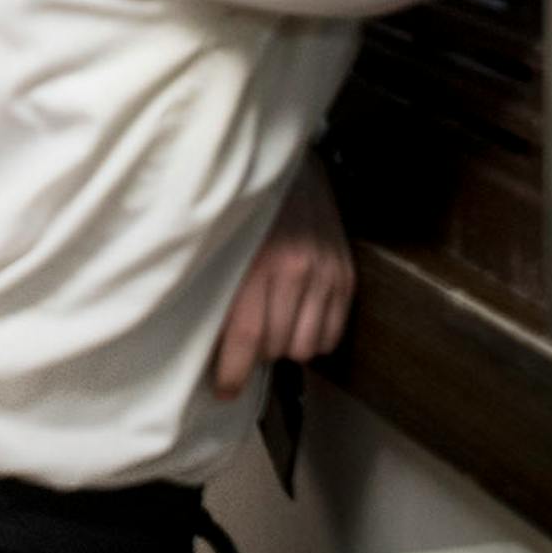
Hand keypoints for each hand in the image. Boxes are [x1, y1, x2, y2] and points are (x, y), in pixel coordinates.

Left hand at [213, 162, 355, 400]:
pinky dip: (314, 337)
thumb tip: (205, 339)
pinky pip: (333, 333)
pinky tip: (297, 321)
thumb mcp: (219, 240)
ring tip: (271, 328)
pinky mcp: (346, 274)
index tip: (222, 391)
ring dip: (286, 347)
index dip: (232, 372)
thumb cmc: (241, 204)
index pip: (246, 336)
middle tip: (243, 342)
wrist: (286, 161)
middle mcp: (296, 270)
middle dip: (256, 354)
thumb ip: (216, 284)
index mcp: (256, 262)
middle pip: (278, 347)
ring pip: (307, 347)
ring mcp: (326, 273)